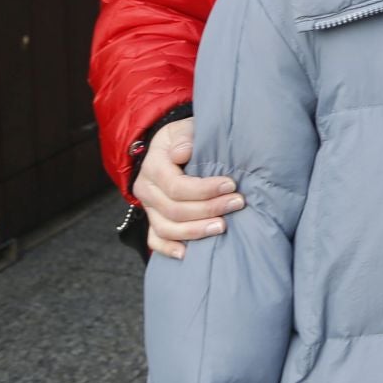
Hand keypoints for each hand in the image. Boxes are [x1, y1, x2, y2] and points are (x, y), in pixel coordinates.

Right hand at [133, 118, 243, 259]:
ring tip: (223, 227)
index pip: (176, 186)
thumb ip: (185, 136)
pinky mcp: (152, 220)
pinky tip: (188, 254)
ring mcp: (148, 207)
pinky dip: (169, 249)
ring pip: (166, 228)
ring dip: (196, 231)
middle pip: (174, 209)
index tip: (231, 185)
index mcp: (153, 165)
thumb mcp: (184, 128)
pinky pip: (155, 240)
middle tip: (236, 204)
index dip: (204, 189)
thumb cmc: (185, 137)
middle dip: (208, 209)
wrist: (172, 146)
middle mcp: (146, 189)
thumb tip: (182, 153)